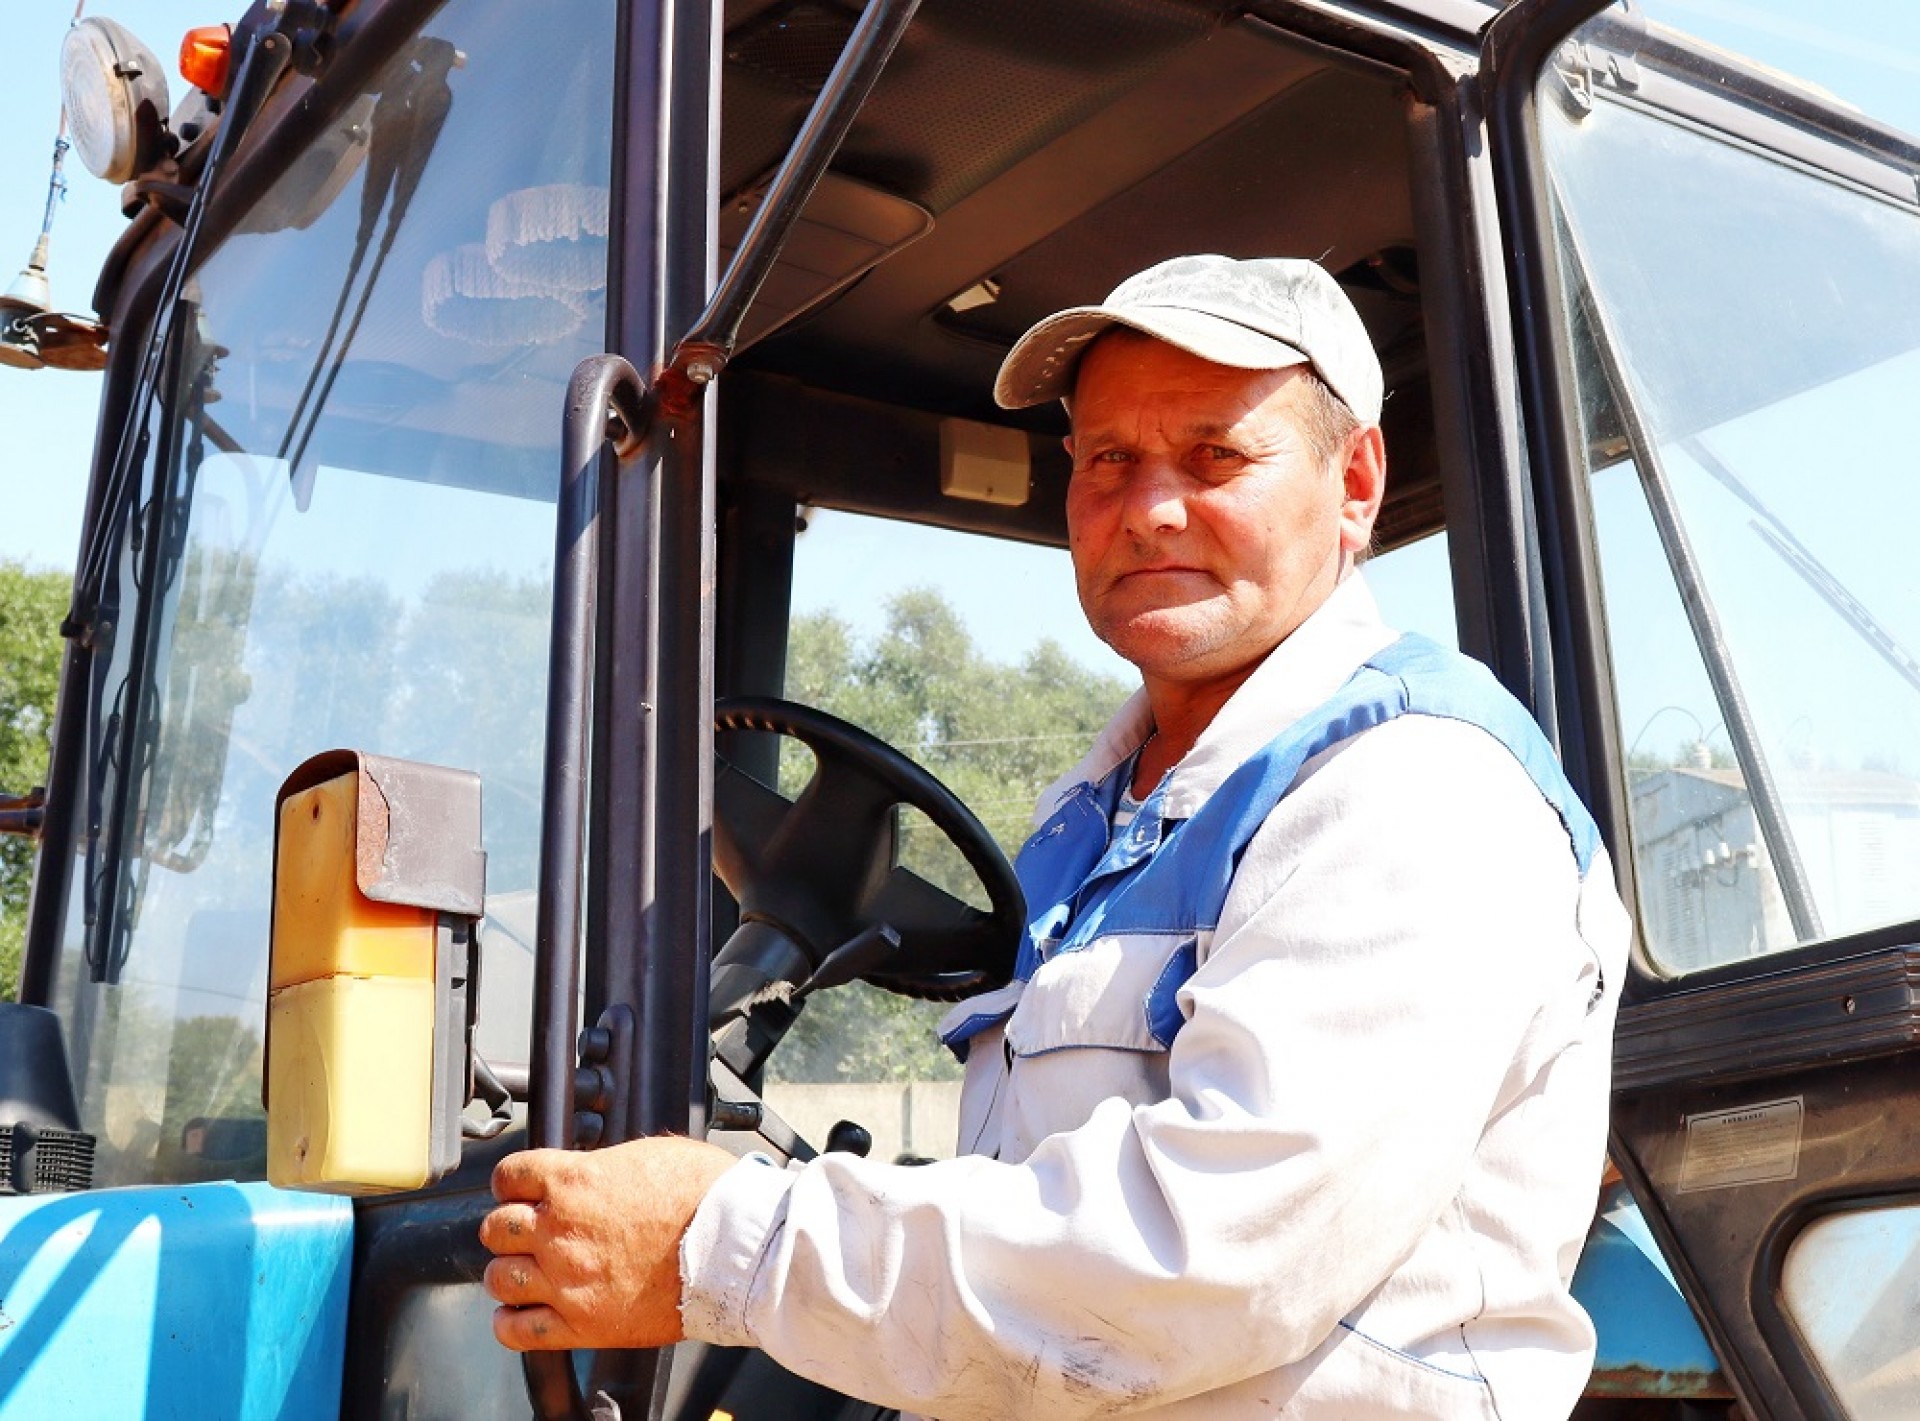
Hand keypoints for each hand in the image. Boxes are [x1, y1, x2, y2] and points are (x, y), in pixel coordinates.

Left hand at [480, 1135, 735, 1351]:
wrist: (734, 1246)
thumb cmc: (705, 1195)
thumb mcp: (648, 1155)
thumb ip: (602, 1167)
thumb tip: (588, 1174)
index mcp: (574, 1181)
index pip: (508, 1176)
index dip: (513, 1184)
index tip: (522, 1191)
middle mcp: (561, 1231)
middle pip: (495, 1228)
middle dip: (509, 1228)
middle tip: (528, 1232)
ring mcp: (567, 1280)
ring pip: (499, 1278)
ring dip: (509, 1273)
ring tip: (528, 1272)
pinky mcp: (583, 1324)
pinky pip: (517, 1330)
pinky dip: (511, 1322)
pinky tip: (524, 1312)